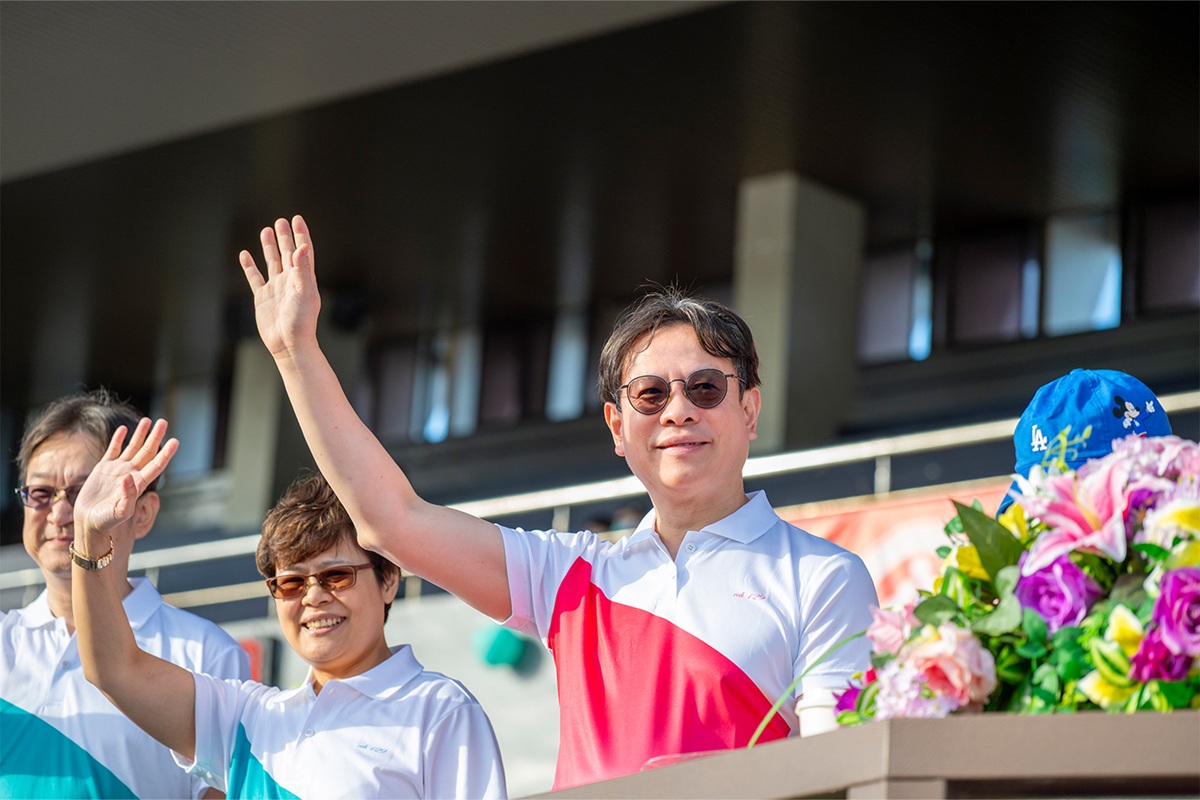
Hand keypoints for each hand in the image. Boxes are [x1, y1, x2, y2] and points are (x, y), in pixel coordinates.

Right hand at [74, 419, 177, 535]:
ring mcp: (117, 470)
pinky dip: (118, 439)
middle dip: (155, 437)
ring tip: (148, 420)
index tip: (175, 441)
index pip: (156, 465)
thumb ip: (128, 496)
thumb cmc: (107, 522)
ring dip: (140, 435)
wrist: (89, 524)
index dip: (166, 454)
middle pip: (147, 452)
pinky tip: (124, 429)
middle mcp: (131, 474)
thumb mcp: (120, 511)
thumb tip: (129, 477)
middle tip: (164, 421)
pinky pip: (113, 450)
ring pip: (132, 448)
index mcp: (138, 484)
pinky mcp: (103, 469)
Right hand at [239, 215, 320, 358]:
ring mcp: (276, 288)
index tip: (297, 219)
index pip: (303, 251)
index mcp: (303, 278)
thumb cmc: (301, 321)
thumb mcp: (305, 292)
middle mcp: (290, 281)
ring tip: (266, 231)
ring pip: (271, 262)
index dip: (301, 234)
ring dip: (269, 247)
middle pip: (287, 253)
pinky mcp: (263, 297)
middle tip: (281, 221)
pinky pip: (255, 278)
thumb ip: (303, 268)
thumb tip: (302, 246)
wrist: (289, 344)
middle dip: (285, 237)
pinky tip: (245, 255)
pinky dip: (249, 266)